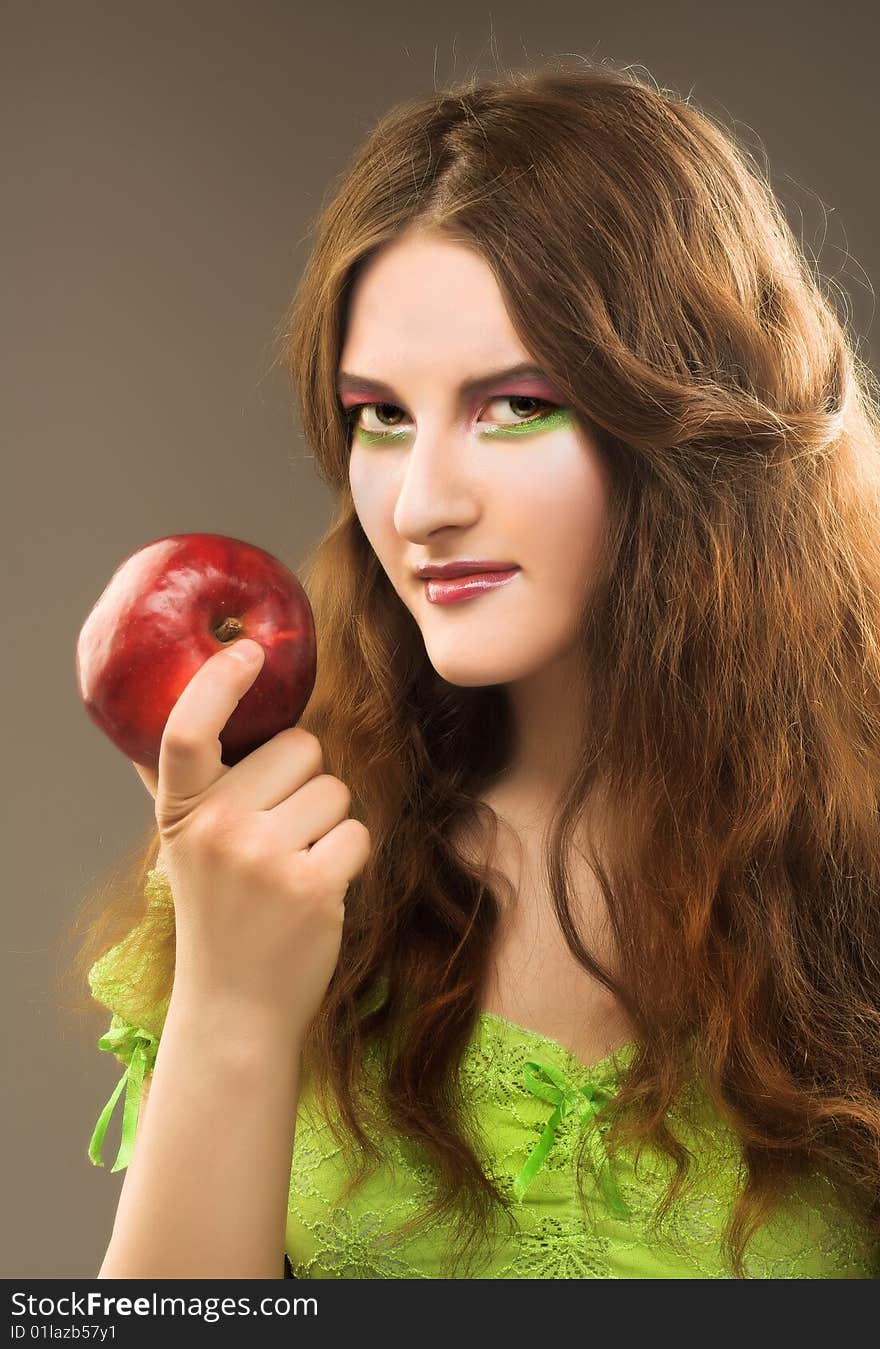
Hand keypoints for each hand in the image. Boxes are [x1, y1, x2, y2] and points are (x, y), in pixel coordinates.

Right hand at [142, 639, 370, 1039]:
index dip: (219, 682)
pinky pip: (358, 831)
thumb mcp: (183, 846)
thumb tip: (176, 709)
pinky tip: (317, 888)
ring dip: (329, 822)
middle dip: (304, 780)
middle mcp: (217, 828)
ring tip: (293, 867)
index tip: (248, 650)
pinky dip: (348, 856)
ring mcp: (264, 857)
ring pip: (337, 789)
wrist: (234, 1007)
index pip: (187, 730)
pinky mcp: (313, 885)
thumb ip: (185, 784)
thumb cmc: (217, 914)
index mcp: (182, 810)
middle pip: (301, 747)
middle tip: (277, 834)